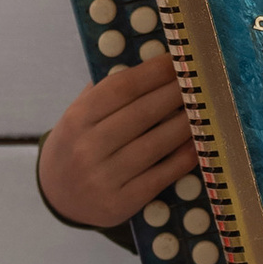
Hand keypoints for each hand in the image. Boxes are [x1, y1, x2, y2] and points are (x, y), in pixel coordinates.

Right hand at [38, 49, 194, 229]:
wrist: (59, 196)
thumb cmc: (77, 145)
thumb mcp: (79, 115)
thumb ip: (106, 91)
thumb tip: (152, 63)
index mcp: (77, 118)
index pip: (121, 88)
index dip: (154, 72)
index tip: (178, 61)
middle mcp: (88, 148)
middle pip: (142, 114)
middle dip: (176, 94)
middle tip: (199, 80)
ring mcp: (104, 178)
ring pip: (155, 145)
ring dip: (185, 124)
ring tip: (203, 109)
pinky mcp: (121, 202)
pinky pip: (160, 177)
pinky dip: (182, 159)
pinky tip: (197, 143)